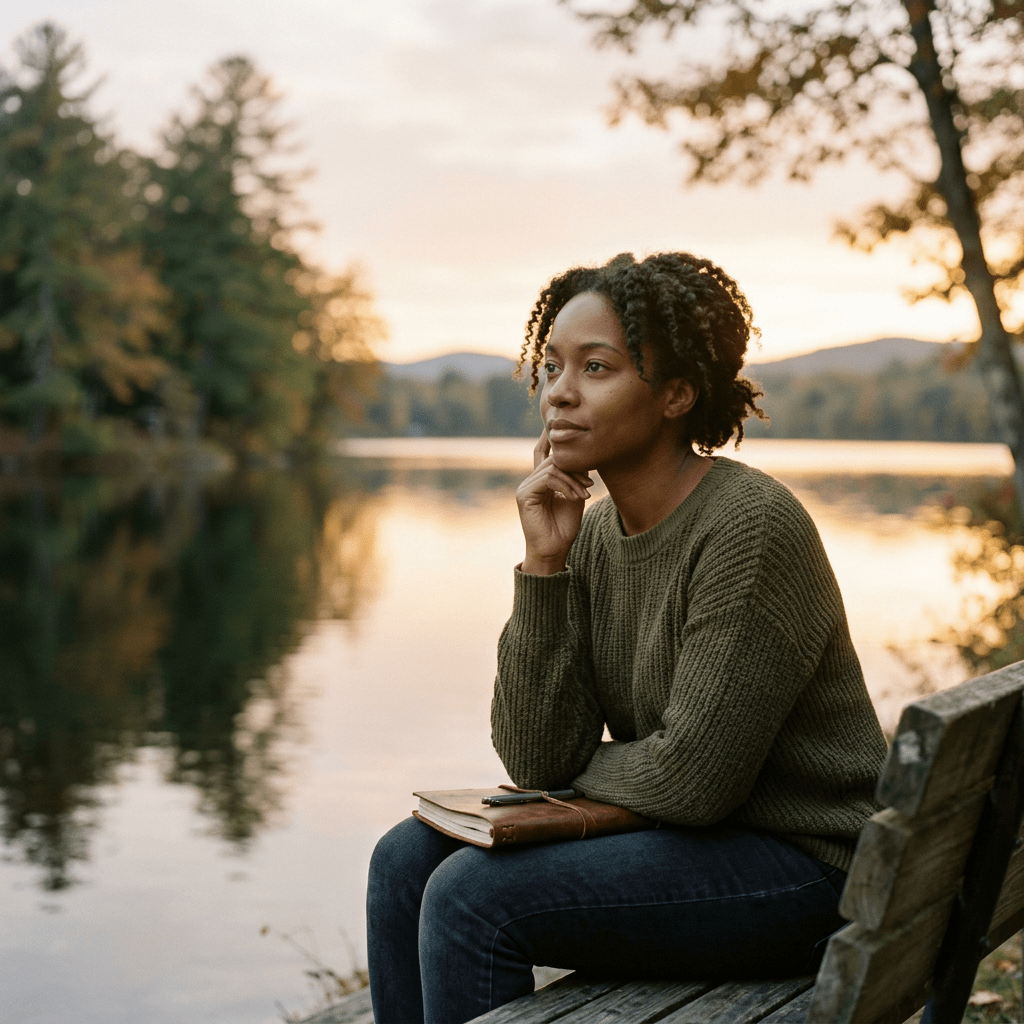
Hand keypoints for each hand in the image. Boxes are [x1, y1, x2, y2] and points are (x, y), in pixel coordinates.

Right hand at [516, 431, 592, 573]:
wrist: (554, 551)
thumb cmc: (564, 527)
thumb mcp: (574, 495)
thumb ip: (575, 475)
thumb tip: (583, 454)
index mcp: (539, 480)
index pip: (543, 452)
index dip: (550, 437)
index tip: (561, 424)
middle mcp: (529, 481)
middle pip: (553, 458)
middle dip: (575, 468)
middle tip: (589, 484)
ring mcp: (524, 487)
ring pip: (553, 468)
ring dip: (574, 480)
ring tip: (584, 494)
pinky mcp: (524, 495)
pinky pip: (548, 478)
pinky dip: (566, 485)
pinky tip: (575, 497)